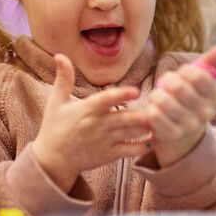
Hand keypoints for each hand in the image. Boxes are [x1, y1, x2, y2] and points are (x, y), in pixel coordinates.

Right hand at [32, 54, 151, 191]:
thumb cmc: (53, 128)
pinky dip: (143, 146)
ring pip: (131, 133)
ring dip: (147, 127)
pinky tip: (156, 139)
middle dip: (142, 115)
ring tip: (163, 119)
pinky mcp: (109, 155)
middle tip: (161, 107)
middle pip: (124, 119)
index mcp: (86, 110)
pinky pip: (130, 150)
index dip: (121, 95)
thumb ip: (63, 78)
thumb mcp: (55, 102)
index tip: (136, 90)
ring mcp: (105, 141)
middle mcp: (98, 125)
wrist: (52, 160)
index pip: (105, 100)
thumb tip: (60, 54)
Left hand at [145, 45, 215, 167]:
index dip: (184, 71)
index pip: (198, 75)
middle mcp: (206, 114)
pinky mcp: (172, 135)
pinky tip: (154, 109)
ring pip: (163, 100)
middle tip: (166, 84)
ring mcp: (189, 126)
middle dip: (167, 81)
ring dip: (157, 95)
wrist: (183, 133)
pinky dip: (150, 109)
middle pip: (178, 87)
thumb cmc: (190, 99)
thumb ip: (210, 63)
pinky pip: (154, 116)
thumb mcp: (200, 81)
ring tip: (159, 97)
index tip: (182, 74)